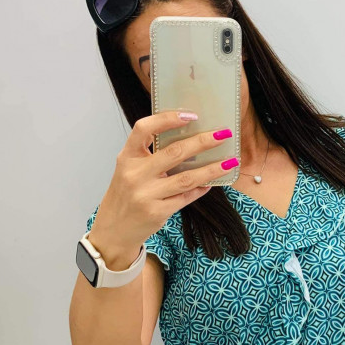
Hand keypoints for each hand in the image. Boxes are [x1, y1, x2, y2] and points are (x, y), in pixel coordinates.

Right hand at [89, 110, 236, 255]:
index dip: (167, 119)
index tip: (191, 115)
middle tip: (223, 134)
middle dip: (203, 141)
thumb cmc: (126, 194)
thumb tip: (189, 141)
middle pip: (174, 152)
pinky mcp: (158, 212)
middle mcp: (135, 174)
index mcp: (127, 157)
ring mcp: (146, 195)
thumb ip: (150, 156)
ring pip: (187, 178)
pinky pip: (186, 197)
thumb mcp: (129, 170)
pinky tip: (212, 182)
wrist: (113, 229)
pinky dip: (201, 188)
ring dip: (212, 169)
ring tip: (230, 161)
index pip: (143, 129)